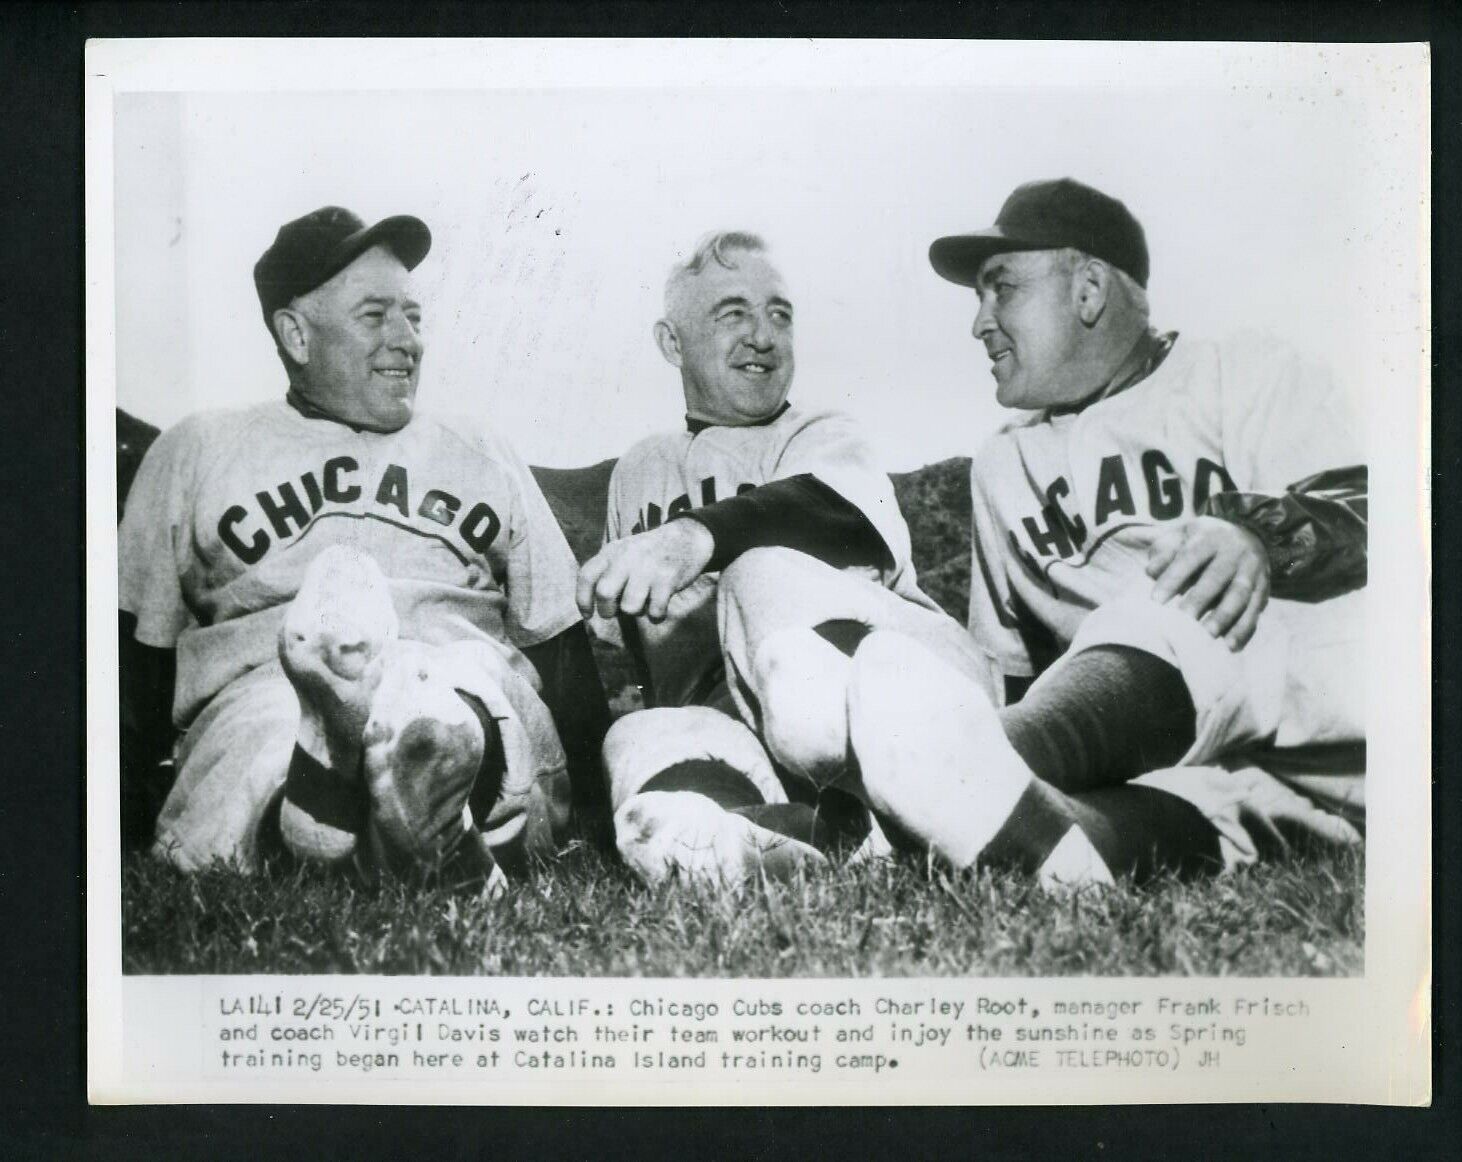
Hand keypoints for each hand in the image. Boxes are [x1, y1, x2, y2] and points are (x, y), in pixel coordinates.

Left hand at [576, 519, 715, 621]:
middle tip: (617, 611)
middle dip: (608, 611)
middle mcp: (626, 557)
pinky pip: (655, 612)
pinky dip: (656, 616)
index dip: (583, 599)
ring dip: (636, 612)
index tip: (589, 614)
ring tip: (644, 602)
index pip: (587, 576)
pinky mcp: (668, 579)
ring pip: (630, 607)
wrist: (686, 538)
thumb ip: (606, 572)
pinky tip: (660, 605)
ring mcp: (648, 568)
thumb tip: (592, 606)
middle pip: (605, 593)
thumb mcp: (622, 552)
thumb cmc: (649, 553)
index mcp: (611, 551)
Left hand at [1145, 516, 1269, 649]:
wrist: (1248, 533)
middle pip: (1217, 577)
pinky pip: (1255, 610)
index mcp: (1210, 536)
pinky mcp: (1263, 588)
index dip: (1173, 578)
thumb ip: (1163, 552)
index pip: (1189, 557)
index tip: (1155, 600)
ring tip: (1207, 636)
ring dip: (1224, 617)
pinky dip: (1243, 629)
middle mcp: (1235, 551)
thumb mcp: (1181, 536)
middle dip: (1200, 600)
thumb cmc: (1201, 541)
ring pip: (1240, 595)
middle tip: (1181, 620)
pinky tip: (1230, 646)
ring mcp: (1253, 570)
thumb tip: (1151, 572)